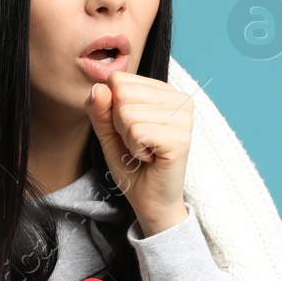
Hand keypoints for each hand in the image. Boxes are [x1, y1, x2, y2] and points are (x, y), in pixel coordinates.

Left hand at [86, 72, 192, 235]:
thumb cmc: (132, 165)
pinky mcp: (181, 138)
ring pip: (127, 113)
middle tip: (138, 143)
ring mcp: (184, 118)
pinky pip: (137, 132)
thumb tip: (97, 87)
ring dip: (128, 139)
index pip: (118, 80)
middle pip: (121, 93)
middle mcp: (180, 99)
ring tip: (145, 151)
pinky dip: (135, 150)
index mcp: (165, 91)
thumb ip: (100, 109)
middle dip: (119, 124)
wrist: (149, 200)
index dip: (113, 108)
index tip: (130, 130)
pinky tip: (150, 158)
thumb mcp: (109, 132)